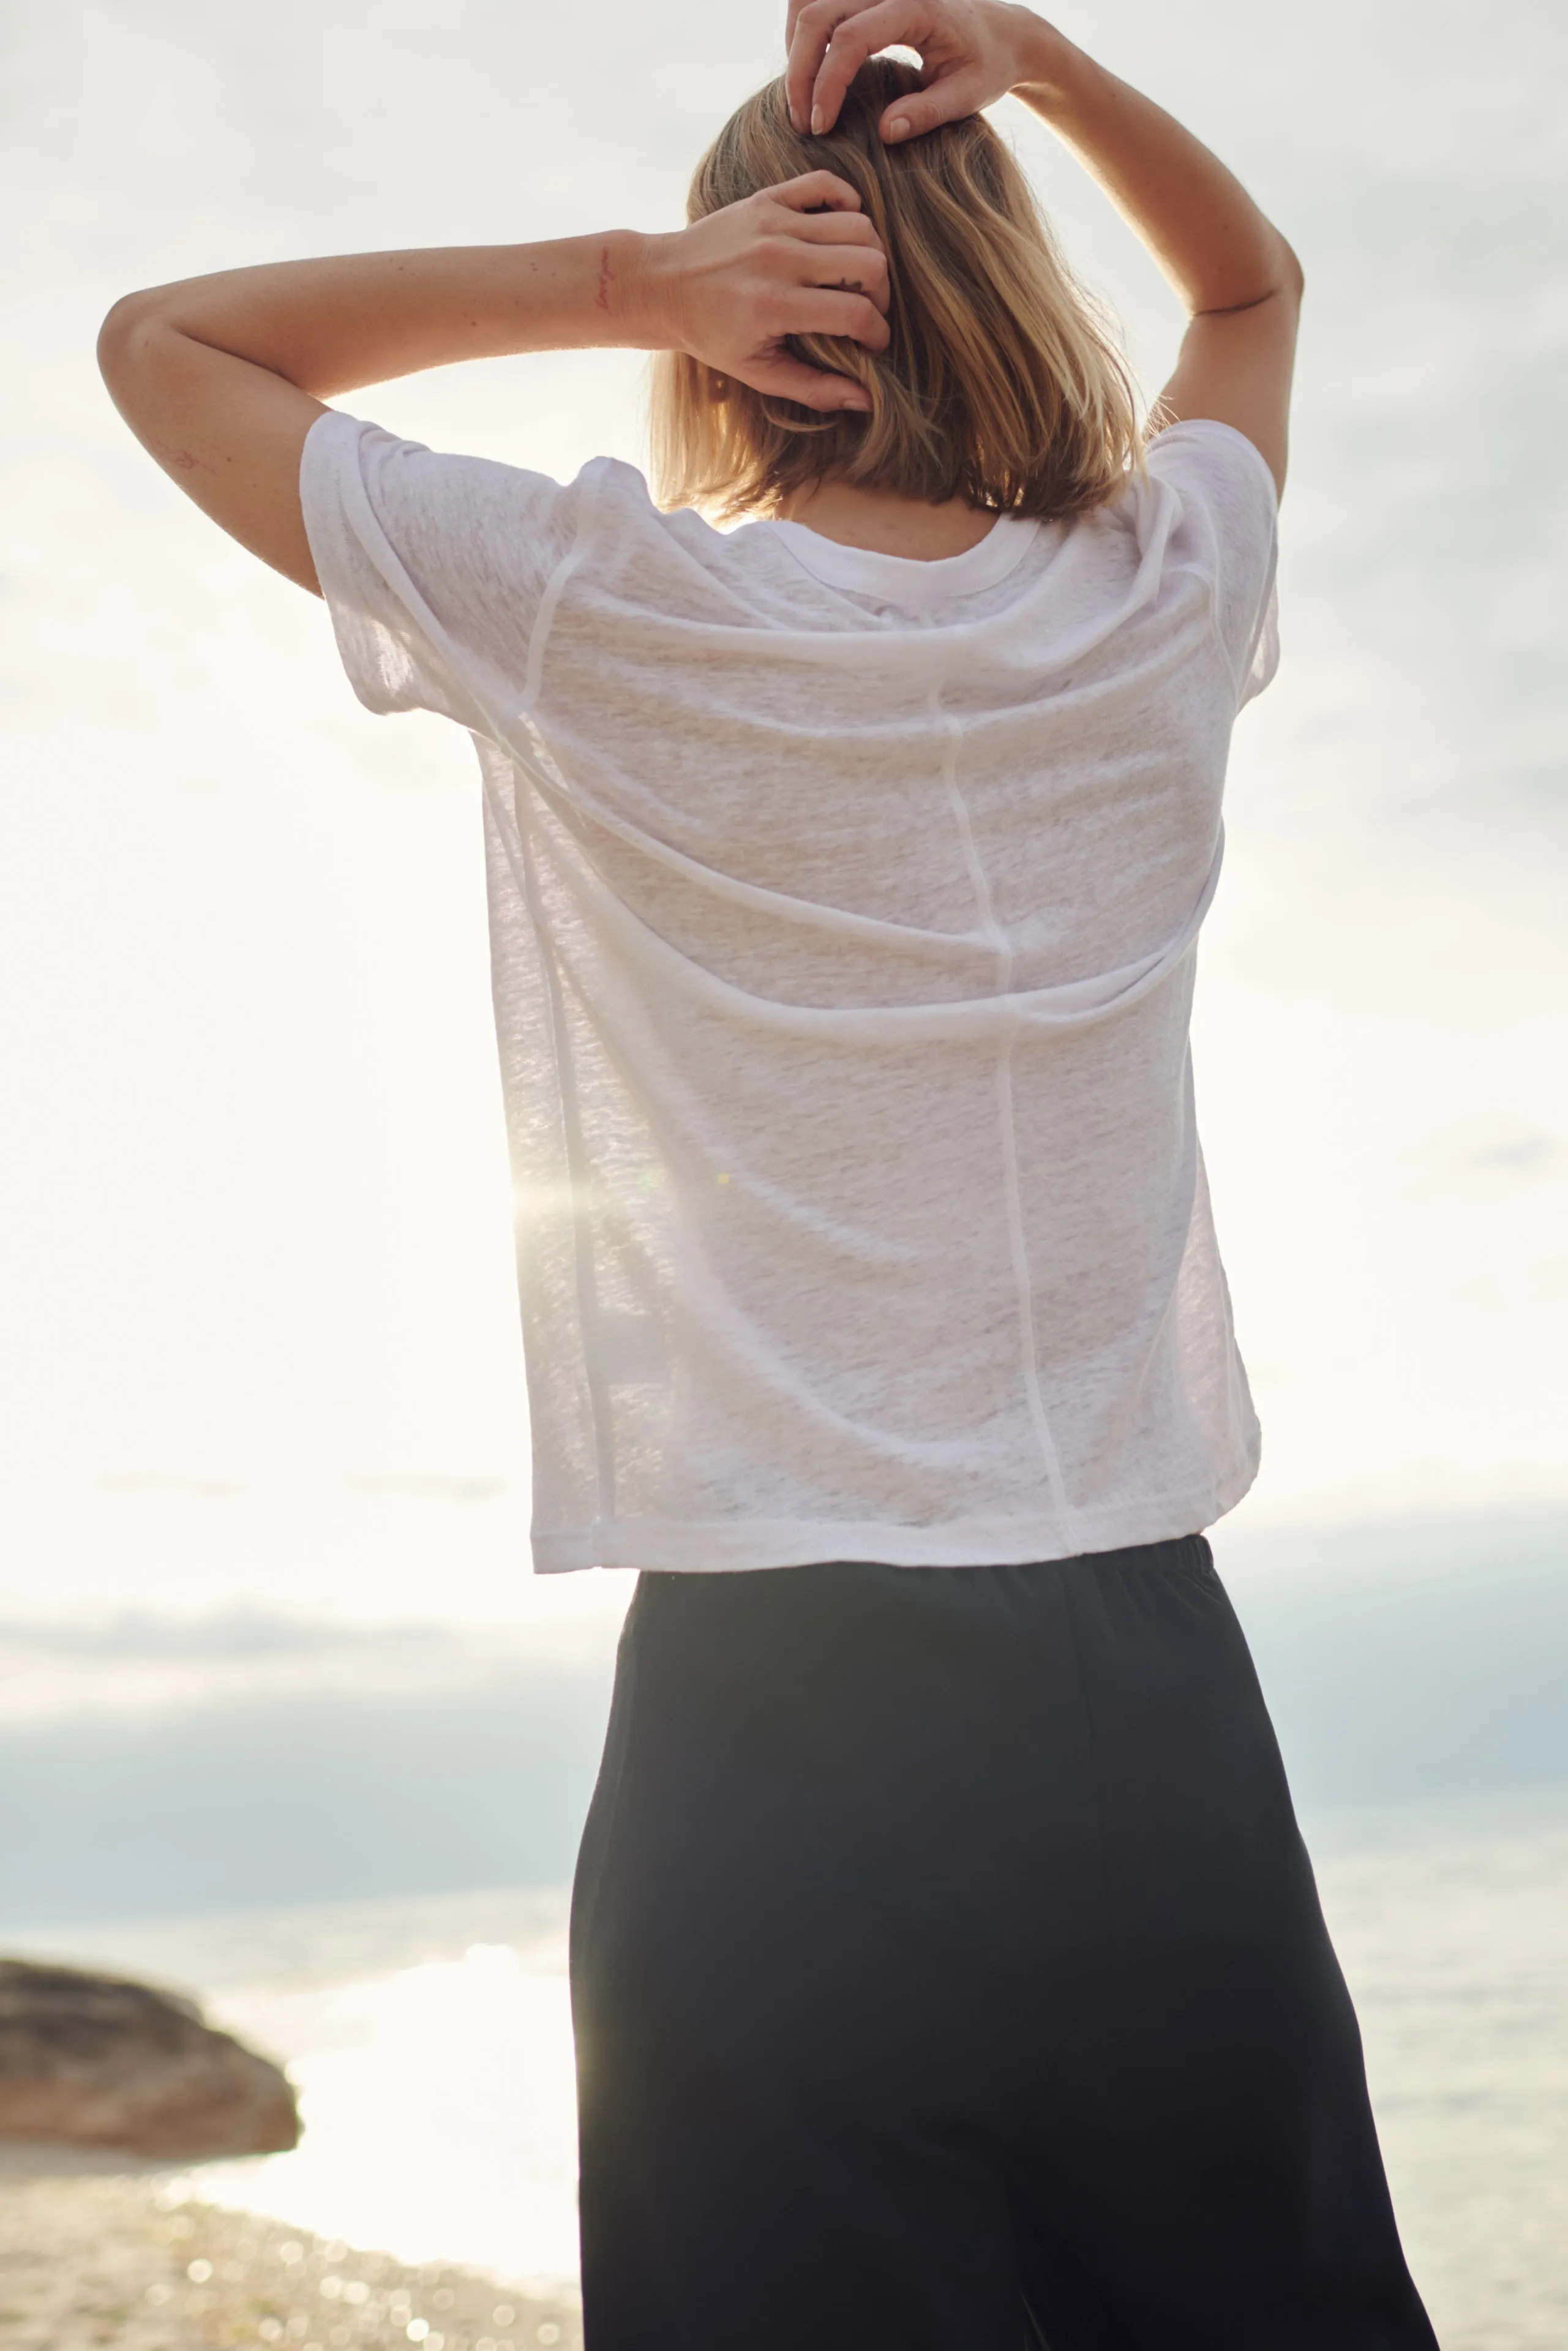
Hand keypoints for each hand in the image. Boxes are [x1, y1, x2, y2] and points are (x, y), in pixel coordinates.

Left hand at [635, 173, 889, 411]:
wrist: (662, 285)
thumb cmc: (710, 335)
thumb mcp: (757, 372)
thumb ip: (813, 388)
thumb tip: (865, 400)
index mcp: (774, 305)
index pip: (855, 312)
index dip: (877, 333)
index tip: (873, 345)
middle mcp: (778, 258)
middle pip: (868, 261)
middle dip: (881, 293)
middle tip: (867, 311)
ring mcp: (774, 222)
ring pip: (858, 224)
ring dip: (869, 254)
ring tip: (856, 279)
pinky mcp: (768, 198)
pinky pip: (827, 184)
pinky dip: (847, 202)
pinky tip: (841, 233)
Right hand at [784, 0, 1054, 143]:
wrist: (1002, 33)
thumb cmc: (988, 65)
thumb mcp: (967, 95)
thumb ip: (928, 113)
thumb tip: (885, 133)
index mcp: (915, 7)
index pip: (852, 38)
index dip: (829, 83)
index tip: (821, 127)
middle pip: (819, 17)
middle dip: (800, 72)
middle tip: (802, 123)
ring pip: (812, 9)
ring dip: (797, 57)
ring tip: (802, 108)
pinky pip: (820, 10)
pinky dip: (806, 45)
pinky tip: (812, 83)